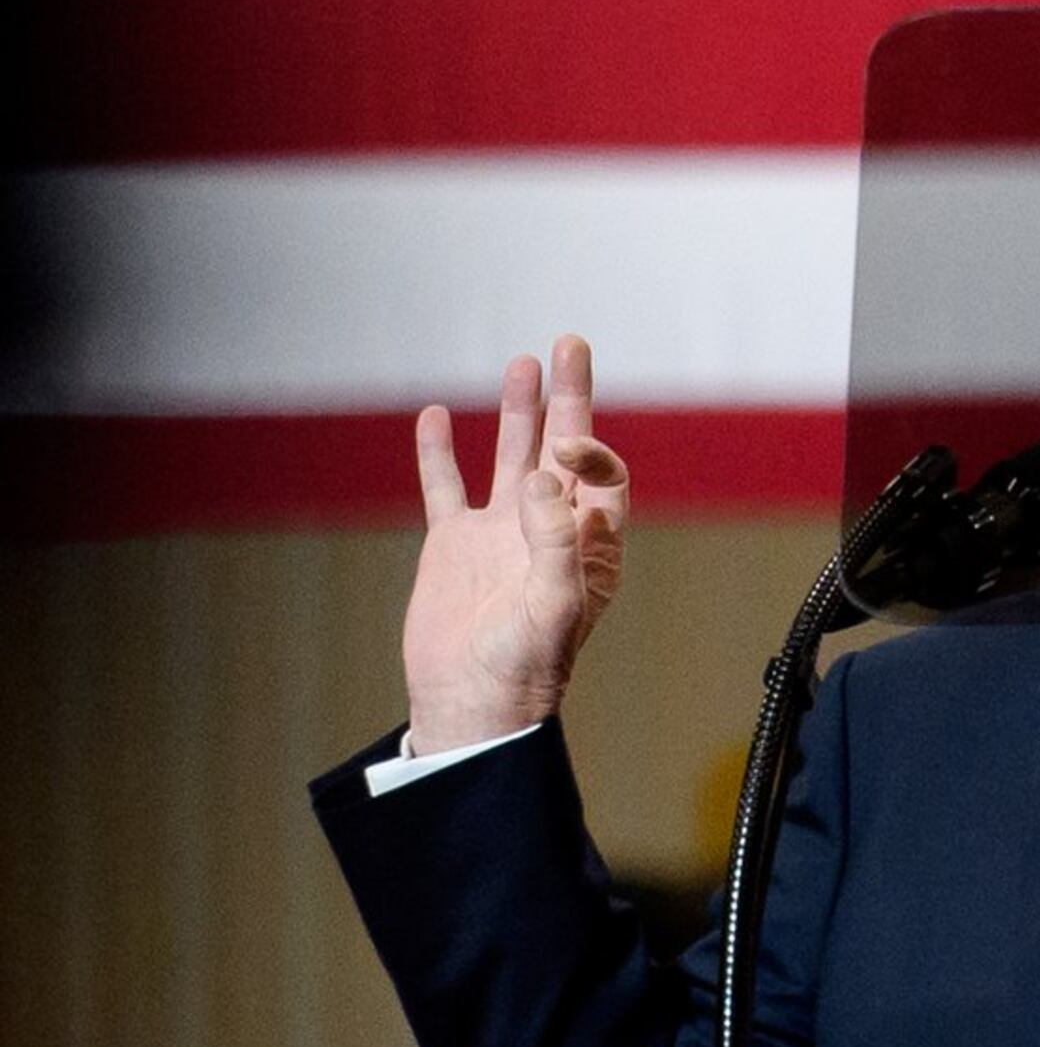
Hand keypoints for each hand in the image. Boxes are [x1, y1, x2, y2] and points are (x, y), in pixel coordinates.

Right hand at [403, 335, 630, 755]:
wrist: (470, 704)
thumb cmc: (526, 667)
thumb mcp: (555, 606)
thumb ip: (557, 541)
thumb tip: (544, 476)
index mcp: (588, 542)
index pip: (599, 472)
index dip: (587, 447)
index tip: (562, 447)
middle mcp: (549, 528)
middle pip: (563, 446)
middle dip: (568, 396)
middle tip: (570, 341)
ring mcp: (500, 533)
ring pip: (510, 456)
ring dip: (517, 412)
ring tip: (522, 363)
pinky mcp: (453, 545)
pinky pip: (446, 487)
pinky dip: (439, 452)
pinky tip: (433, 415)